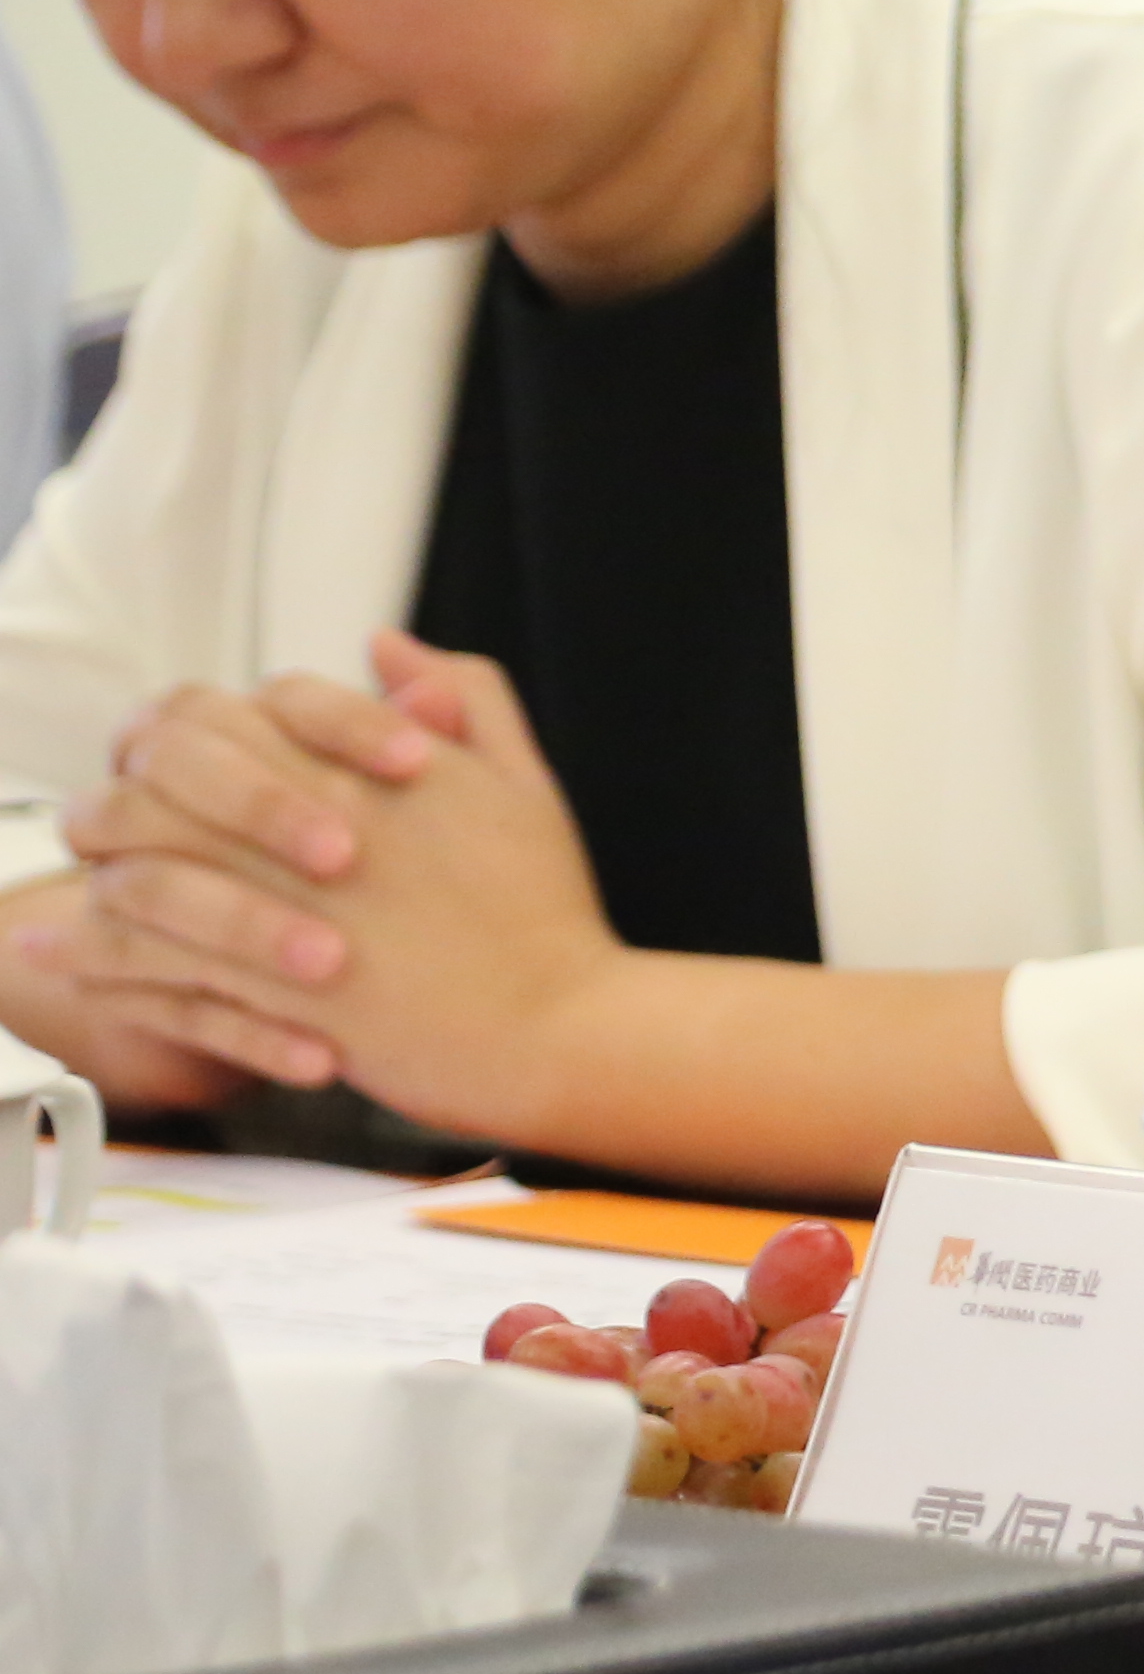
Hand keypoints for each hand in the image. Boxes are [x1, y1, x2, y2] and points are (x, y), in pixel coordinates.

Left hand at [36, 633, 640, 1139]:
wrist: (557, 1027)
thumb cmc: (542, 909)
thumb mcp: (525, 781)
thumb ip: (466, 699)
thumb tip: (388, 646)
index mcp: (383, 772)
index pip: (259, 708)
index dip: (210, 726)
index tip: (187, 755)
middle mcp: (330, 831)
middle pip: (176, 782)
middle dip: (124, 791)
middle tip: (100, 814)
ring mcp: (301, 914)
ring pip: (150, 872)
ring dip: (93, 872)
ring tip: (56, 889)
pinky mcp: (281, 995)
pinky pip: (158, 966)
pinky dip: (95, 956)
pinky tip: (55, 950)